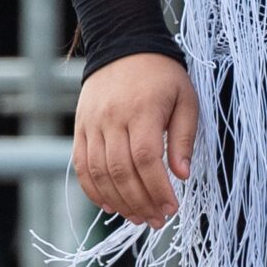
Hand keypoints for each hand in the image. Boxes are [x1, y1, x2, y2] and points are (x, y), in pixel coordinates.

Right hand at [73, 52, 198, 227]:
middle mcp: (112, 118)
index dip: (158, 188)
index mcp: (141, 110)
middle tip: (157, 221)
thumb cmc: (162, 75)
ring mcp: (92, 124)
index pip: (146, 159)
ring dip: (119, 201)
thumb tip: (183, 175)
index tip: (172, 207)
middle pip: (121, 171)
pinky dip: (93, 190)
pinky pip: (81, 165)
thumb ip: (184, 137)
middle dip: (140, 202)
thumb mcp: (185, 98)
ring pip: (99, 173)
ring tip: (138, 217)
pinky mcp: (81, 128)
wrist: (123, 46)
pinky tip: (111, 206)